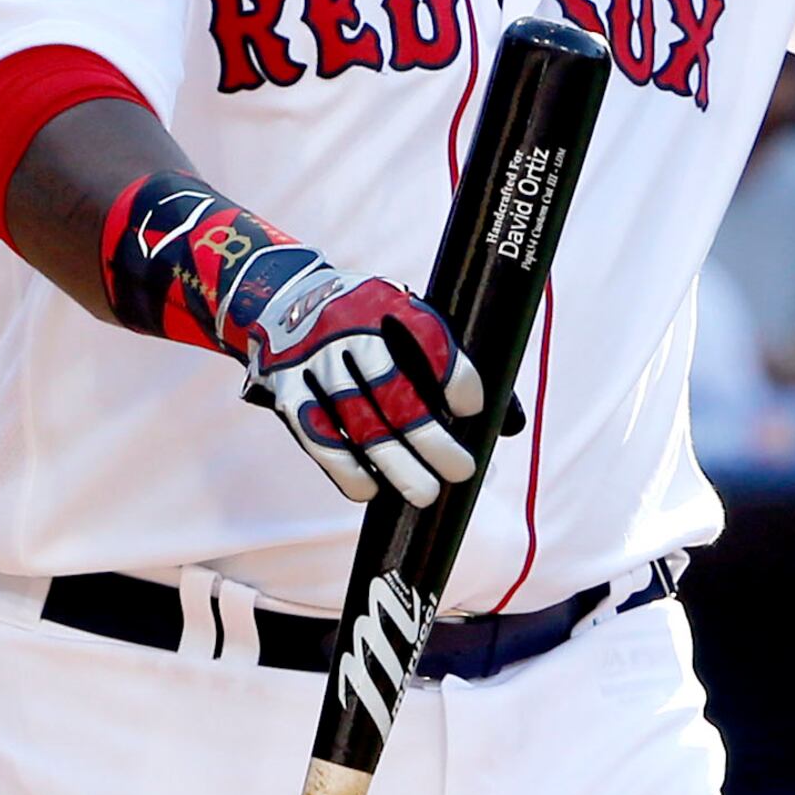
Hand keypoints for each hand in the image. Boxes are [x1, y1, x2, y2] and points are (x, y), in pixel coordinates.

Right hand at [232, 259, 490, 507]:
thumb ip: (454, 365)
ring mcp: (315, 361)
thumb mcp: (407, 319)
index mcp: (389, 305)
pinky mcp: (288, 389)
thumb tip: (509, 425)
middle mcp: (350, 330)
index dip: (455, 377)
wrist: (285, 299)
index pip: (428, 339)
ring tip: (425, 494)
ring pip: (359, 422)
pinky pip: (318, 437)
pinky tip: (369, 489)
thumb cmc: (370, 323)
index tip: (473, 410)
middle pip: (394, 391)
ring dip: (395, 464)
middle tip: (460, 470)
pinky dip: (345, 468)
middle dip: (431, 438)